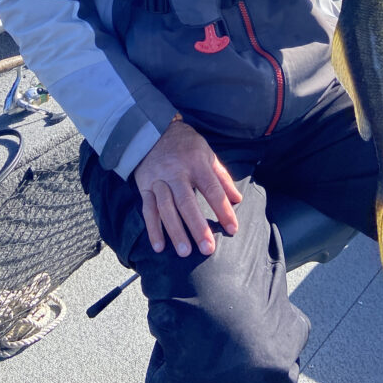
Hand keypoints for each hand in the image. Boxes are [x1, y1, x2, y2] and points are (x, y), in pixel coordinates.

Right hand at [133, 120, 241, 256]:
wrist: (152, 130)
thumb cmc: (186, 145)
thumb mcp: (207, 153)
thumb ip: (222, 177)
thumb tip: (237, 199)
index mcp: (196, 163)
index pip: (212, 189)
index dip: (223, 209)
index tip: (233, 228)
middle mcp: (176, 172)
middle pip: (187, 202)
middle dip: (198, 226)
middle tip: (208, 249)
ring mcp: (158, 180)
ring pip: (166, 208)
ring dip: (175, 231)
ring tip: (185, 252)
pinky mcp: (144, 186)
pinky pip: (148, 209)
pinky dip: (153, 228)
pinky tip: (159, 246)